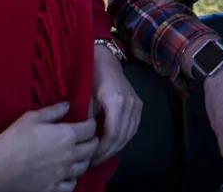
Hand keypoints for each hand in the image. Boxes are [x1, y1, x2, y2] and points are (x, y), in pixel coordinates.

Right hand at [0, 102, 99, 191]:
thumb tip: (68, 105)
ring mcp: (62, 174)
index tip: (89, 123)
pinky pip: (71, 185)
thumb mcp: (32, 118)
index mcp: (66, 135)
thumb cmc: (14, 139)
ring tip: (79, 156)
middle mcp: (69, 155)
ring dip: (84, 160)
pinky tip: (67, 175)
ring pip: (83, 167)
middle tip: (89, 138)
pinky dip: (72, 179)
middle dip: (93, 141)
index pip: (90, 129)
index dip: (91, 125)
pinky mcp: (53, 188)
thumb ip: (53, 111)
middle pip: (91, 149)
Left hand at [90, 44, 142, 164]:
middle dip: (107, 152)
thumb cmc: (90, 78)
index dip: (101, 150)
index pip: (112, 134)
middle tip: (93, 162)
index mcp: (116, 102)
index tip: (89, 159)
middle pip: (122, 137)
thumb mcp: (84, 100)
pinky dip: (122, 139)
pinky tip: (111, 144)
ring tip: (101, 156)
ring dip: (115, 148)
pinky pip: (132, 128)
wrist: (104, 60)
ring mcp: (137, 104)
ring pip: (129, 135)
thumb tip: (84, 145)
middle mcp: (130, 104)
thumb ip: (86, 122)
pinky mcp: (139, 105)